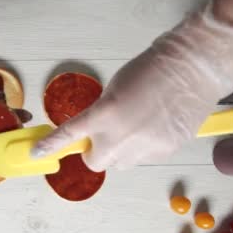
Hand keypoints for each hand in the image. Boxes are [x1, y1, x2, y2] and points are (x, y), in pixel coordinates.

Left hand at [33, 3, 232, 171]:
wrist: (193, 69)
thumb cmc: (152, 69)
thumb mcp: (115, 88)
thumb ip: (101, 113)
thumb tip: (95, 131)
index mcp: (105, 114)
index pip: (70, 135)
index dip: (52, 146)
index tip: (38, 152)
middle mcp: (122, 136)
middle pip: (96, 162)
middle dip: (97, 152)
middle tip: (106, 135)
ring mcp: (145, 148)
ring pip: (122, 163)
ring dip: (122, 151)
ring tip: (138, 127)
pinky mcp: (165, 152)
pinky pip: (145, 158)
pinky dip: (144, 148)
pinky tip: (156, 128)